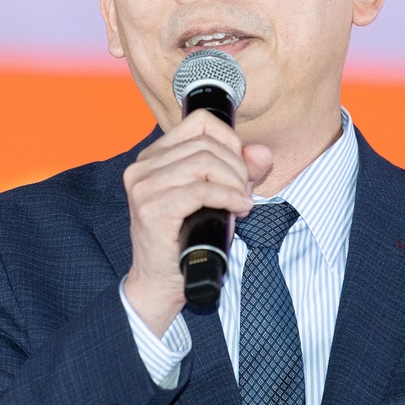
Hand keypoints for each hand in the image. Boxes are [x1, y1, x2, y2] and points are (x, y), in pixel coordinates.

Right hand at [121, 112, 271, 336]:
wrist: (160, 282)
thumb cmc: (186, 238)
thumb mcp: (216, 197)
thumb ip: (240, 171)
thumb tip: (262, 152)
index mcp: (153, 156)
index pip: (199, 122)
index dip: (230, 140)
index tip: (240, 168)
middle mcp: (142, 167)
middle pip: (206, 145)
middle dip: (237, 167)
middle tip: (244, 192)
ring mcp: (143, 187)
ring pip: (205, 164)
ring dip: (234, 183)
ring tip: (241, 203)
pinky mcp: (152, 209)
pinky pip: (202, 191)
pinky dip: (228, 197)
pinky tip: (237, 208)